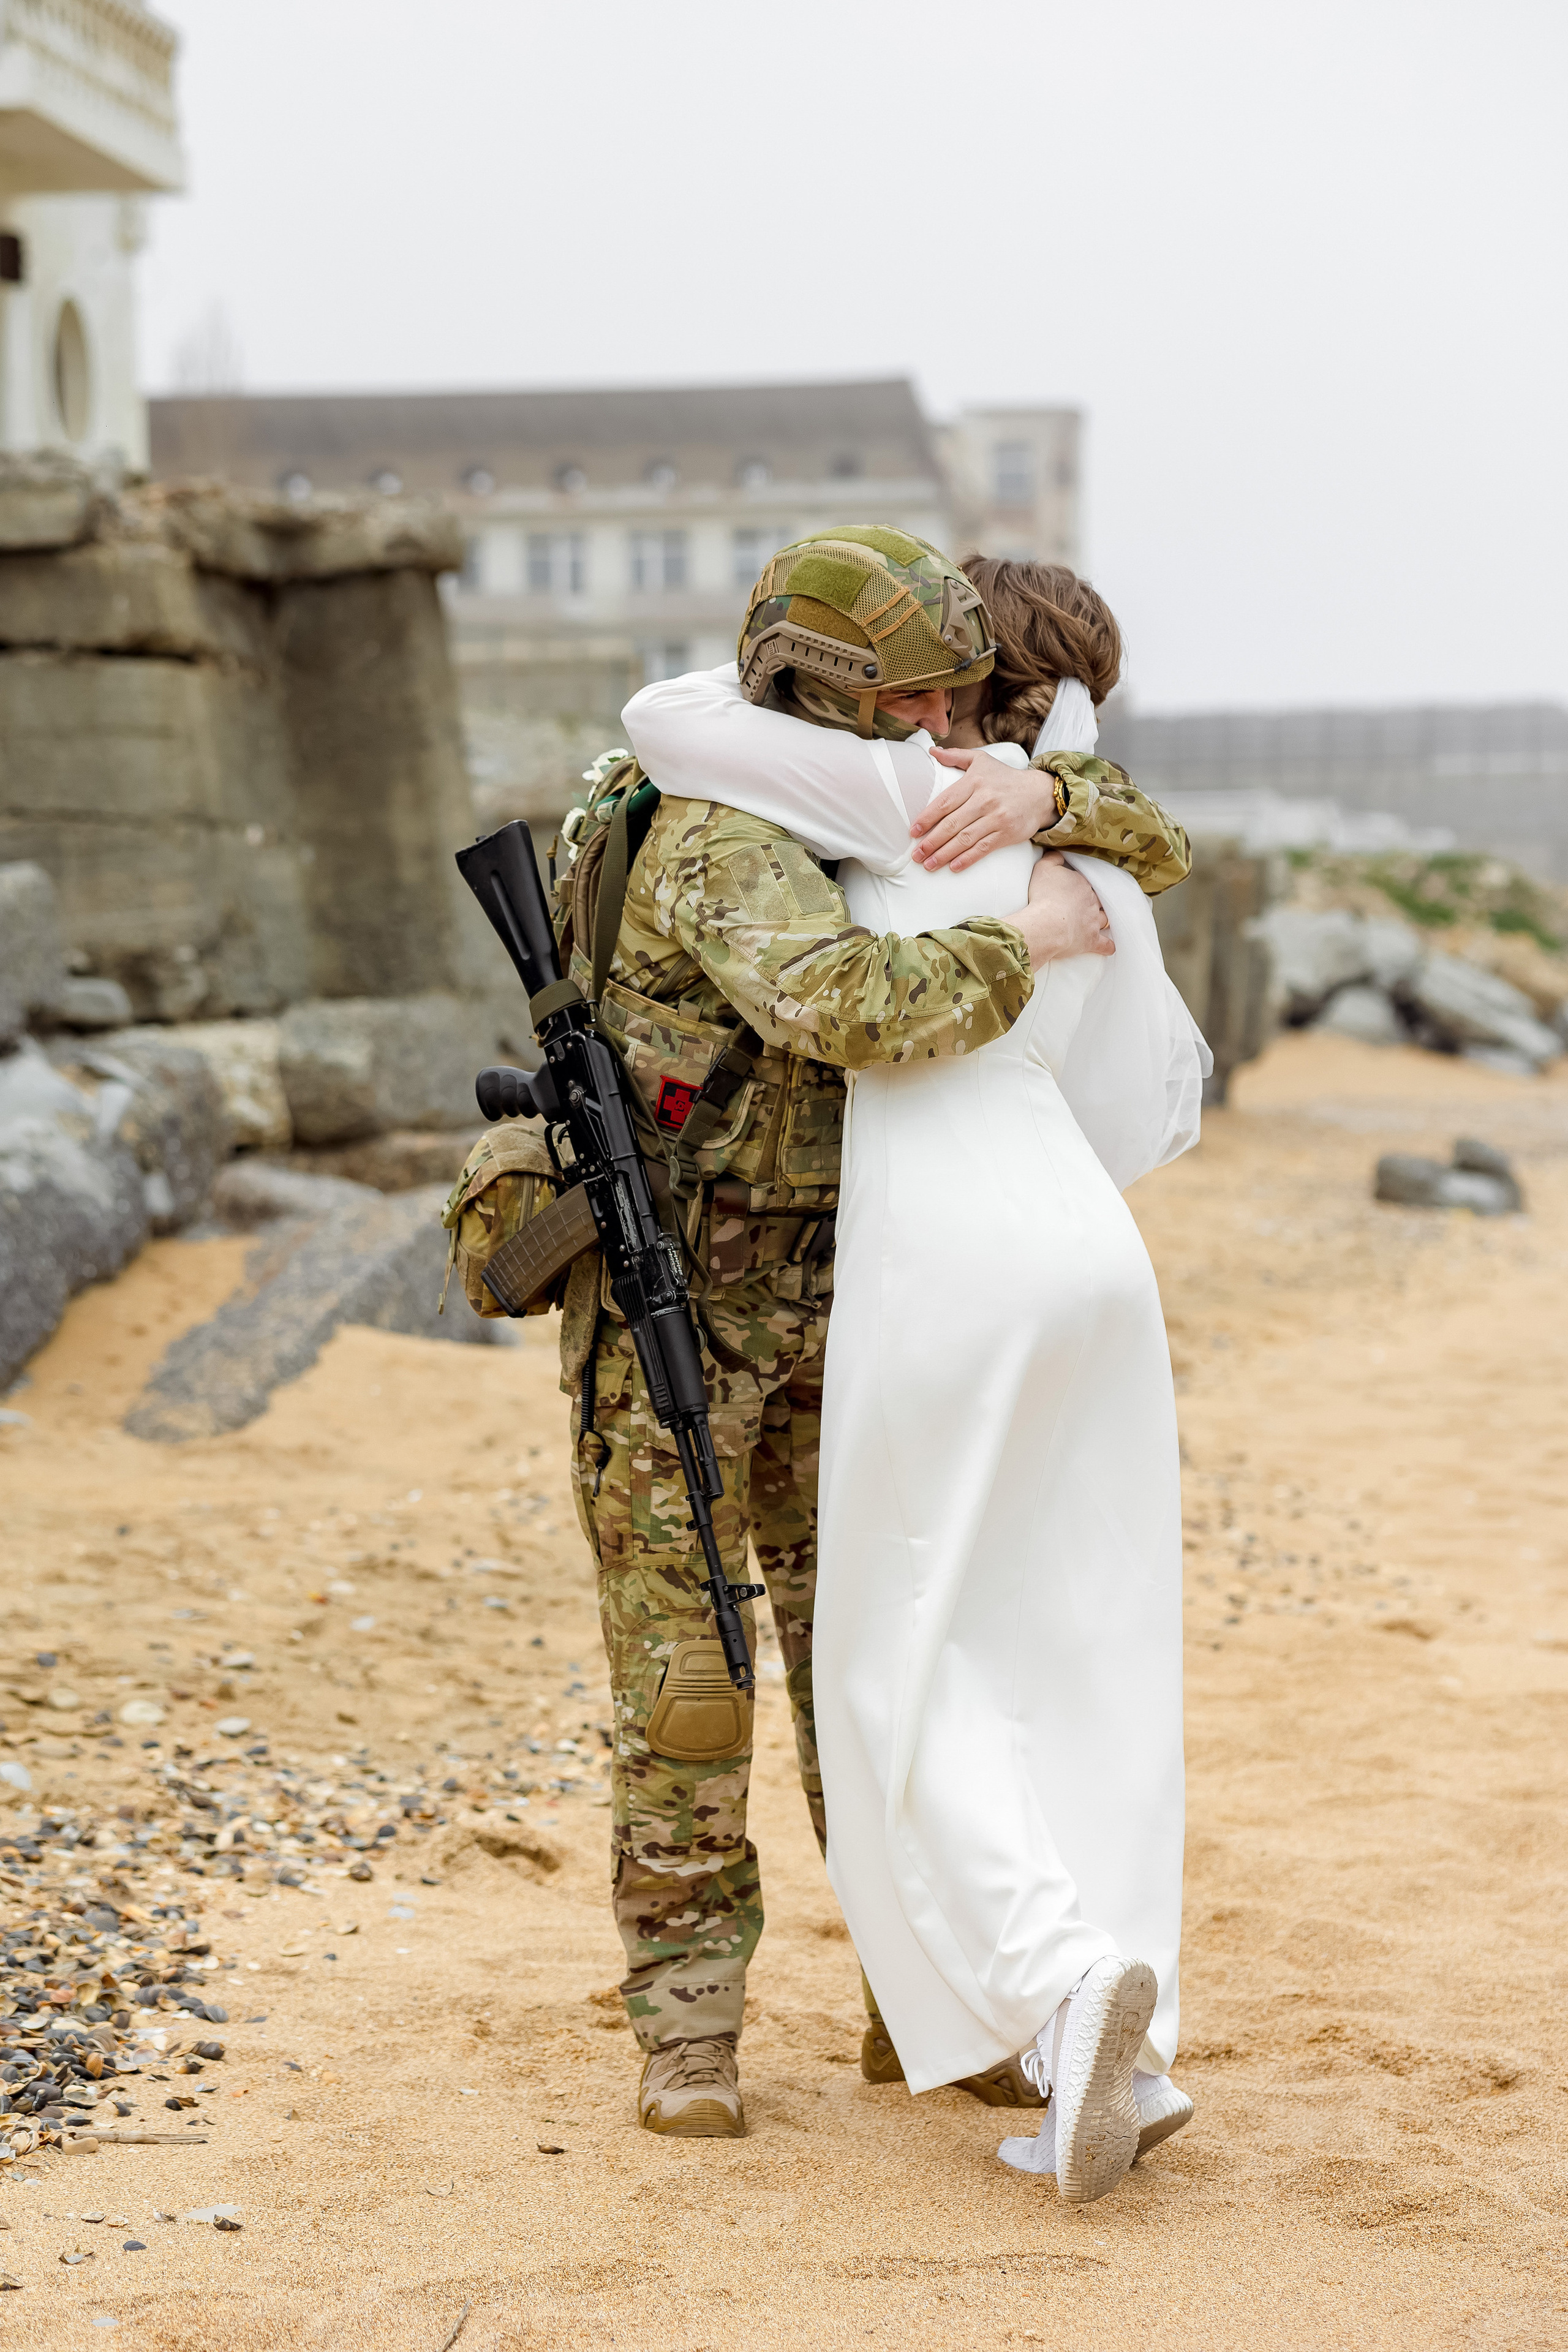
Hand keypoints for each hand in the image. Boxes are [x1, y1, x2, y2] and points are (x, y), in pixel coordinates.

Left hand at [911, 745, 1059, 869]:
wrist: (1039, 793)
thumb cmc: (1005, 778)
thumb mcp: (981, 760)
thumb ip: (956, 756)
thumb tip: (932, 751)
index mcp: (974, 782)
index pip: (945, 802)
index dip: (927, 818)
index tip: (913, 831)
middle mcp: (984, 800)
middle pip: (952, 824)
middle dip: (931, 841)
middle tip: (916, 854)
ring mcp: (996, 818)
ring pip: (965, 839)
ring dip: (944, 854)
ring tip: (928, 864)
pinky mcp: (1007, 833)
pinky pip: (983, 849)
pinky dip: (967, 859)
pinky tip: (953, 867)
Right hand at [1008, 853, 1114, 970]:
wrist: (1047, 924)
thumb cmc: (1043, 896)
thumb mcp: (1043, 869)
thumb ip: (1053, 858)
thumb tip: (1060, 853)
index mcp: (1081, 884)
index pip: (1085, 882)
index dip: (1080, 886)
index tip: (1073, 889)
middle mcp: (1091, 901)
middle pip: (1097, 899)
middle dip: (1093, 902)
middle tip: (1086, 905)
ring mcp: (1093, 921)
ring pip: (1104, 918)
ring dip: (1103, 919)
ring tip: (1101, 921)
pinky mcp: (1091, 940)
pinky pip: (1104, 944)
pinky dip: (1108, 946)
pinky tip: (1110, 947)